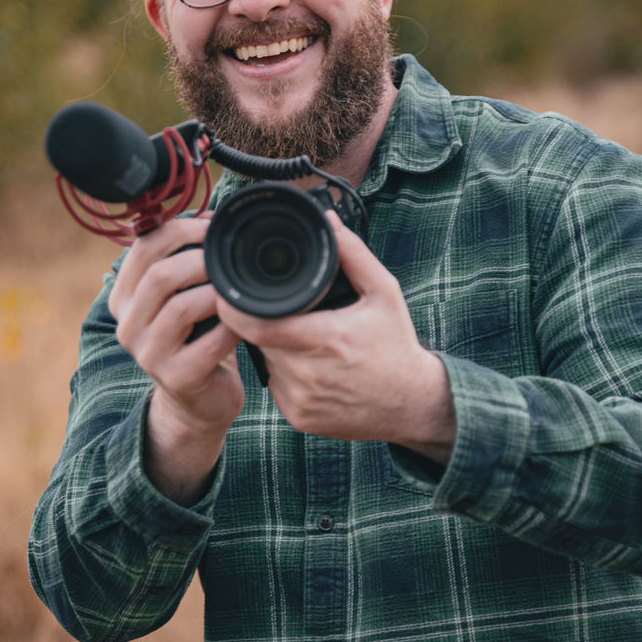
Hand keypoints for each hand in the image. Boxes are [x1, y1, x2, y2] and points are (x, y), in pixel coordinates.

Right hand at [109, 216, 244, 500]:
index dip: (181, 229)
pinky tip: (245, 322)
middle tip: (229, 259)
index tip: (212, 226)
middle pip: (159, 275)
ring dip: (217, 292)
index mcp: (124, 297)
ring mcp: (149, 354)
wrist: (199, 401)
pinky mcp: (177, 378)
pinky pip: (208, 342)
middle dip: (201, 259)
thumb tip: (211, 215)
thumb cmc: (197, 339)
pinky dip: (232, 326)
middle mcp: (127, 325)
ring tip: (237, 290)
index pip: (142, 248)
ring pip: (180, 307)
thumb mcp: (181, 296)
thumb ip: (185, 259)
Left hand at [215, 213, 455, 464]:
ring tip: (311, 343)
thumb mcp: (384, 293)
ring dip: (277, 349)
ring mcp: (300, 399)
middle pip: (260, 339)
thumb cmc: (396, 346)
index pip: (257, 324)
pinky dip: (286, 374)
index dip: (235, 309)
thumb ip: (353, 255)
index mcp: (325, 338)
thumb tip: (328, 223)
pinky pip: (276, 388)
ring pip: (267, 363)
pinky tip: (314, 370)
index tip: (229, 295)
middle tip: (294, 316)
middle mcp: (307, 373)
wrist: (412, 405)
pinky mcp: (298, 418)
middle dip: (268, 322)